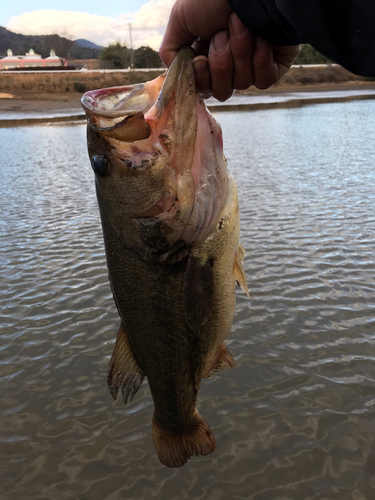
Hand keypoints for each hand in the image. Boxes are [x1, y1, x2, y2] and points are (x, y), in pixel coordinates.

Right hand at [159, 0, 300, 100]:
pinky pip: (264, 81)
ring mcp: (252, 67)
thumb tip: (177, 74)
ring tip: (242, 24)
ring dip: (240, 51)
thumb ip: (170, 50)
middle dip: (220, 63)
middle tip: (222, 34)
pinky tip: (261, 39)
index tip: (200, 58)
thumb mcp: (181, 19)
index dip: (201, 78)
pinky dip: (260, 60)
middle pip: (221, 92)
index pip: (203, 88)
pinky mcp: (274, 66)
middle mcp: (230, 65)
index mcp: (207, 57)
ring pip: (241, 83)